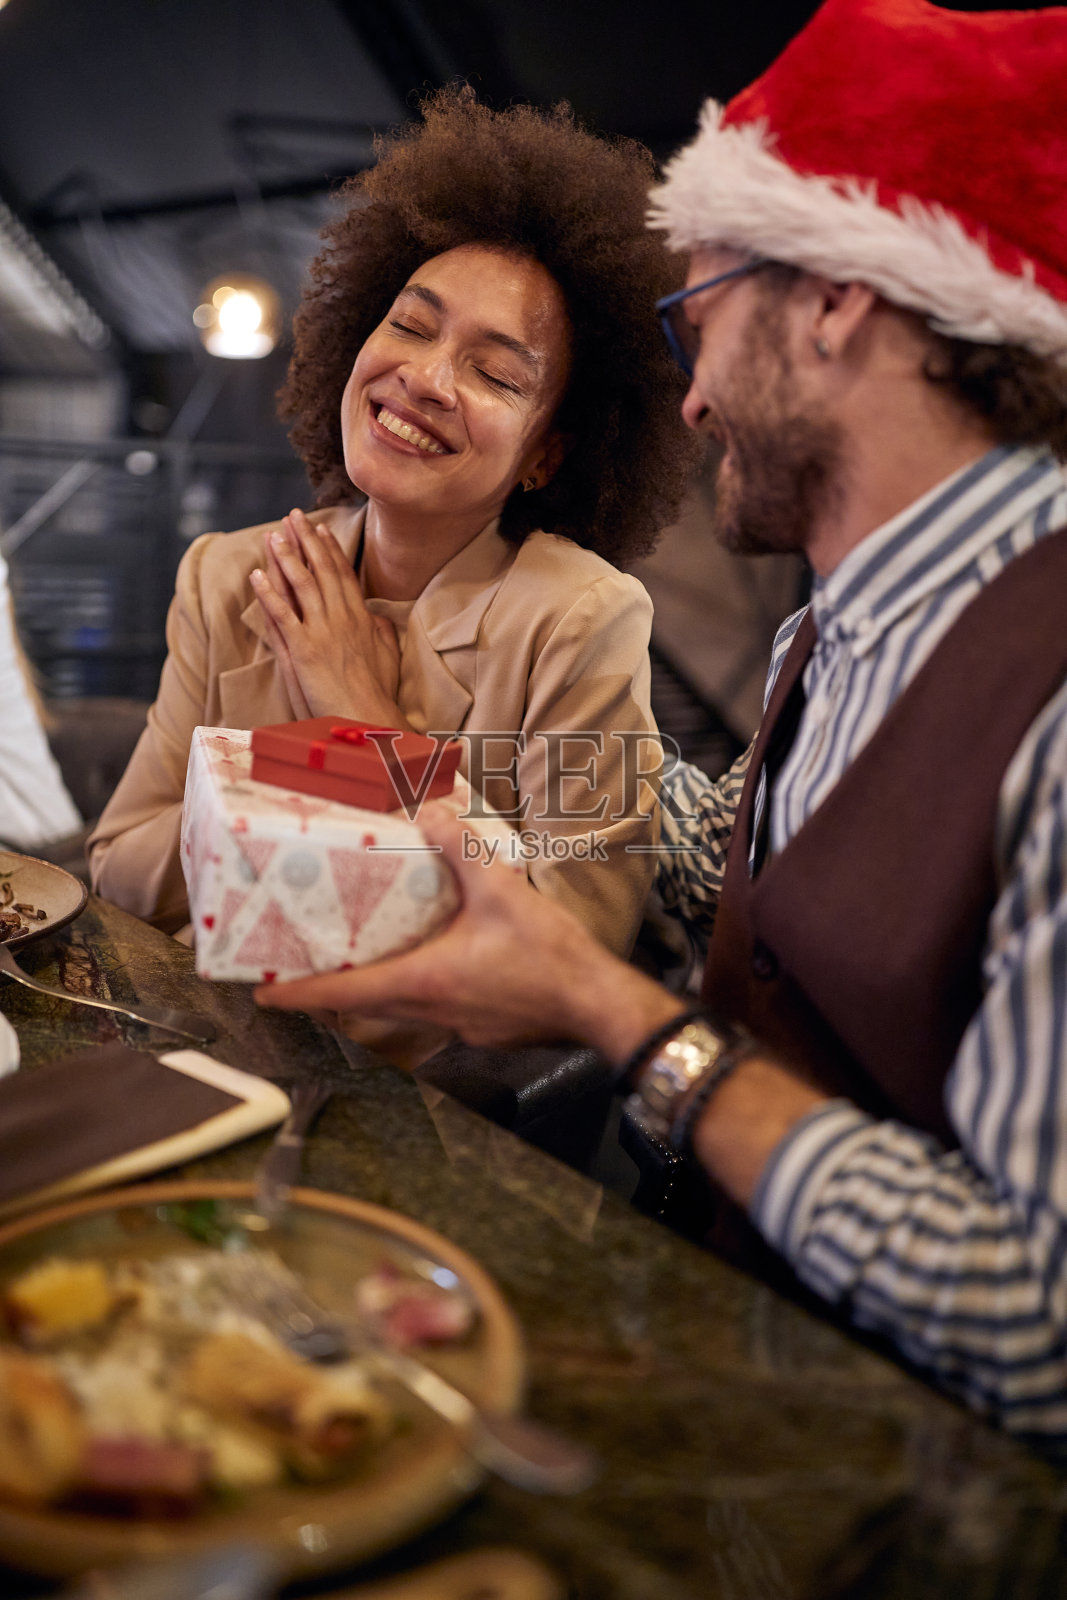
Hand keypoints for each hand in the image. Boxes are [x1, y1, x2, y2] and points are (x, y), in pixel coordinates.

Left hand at [250, 509, 402, 725]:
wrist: (370, 717)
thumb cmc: (379, 694)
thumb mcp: (388, 657)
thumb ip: (382, 634)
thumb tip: (380, 618)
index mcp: (361, 619)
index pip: (344, 576)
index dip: (331, 550)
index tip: (321, 529)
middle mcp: (343, 619)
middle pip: (322, 571)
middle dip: (307, 540)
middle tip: (294, 515)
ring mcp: (323, 632)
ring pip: (302, 585)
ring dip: (286, 557)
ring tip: (273, 535)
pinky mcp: (305, 650)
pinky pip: (283, 615)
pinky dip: (268, 594)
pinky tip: (256, 576)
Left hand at [254, 803, 683, 1058]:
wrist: (599, 1005)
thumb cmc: (551, 959)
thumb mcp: (501, 891)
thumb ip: (461, 849)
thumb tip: (430, 810)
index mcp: (422, 981)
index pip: (341, 993)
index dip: (296, 991)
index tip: (261, 989)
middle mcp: (429, 1011)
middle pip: (361, 1007)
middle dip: (328, 989)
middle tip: (302, 966)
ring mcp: (456, 1024)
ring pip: (397, 1010)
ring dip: (374, 989)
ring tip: (362, 958)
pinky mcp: (481, 1026)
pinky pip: (433, 1009)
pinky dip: (417, 989)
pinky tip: (435, 962)